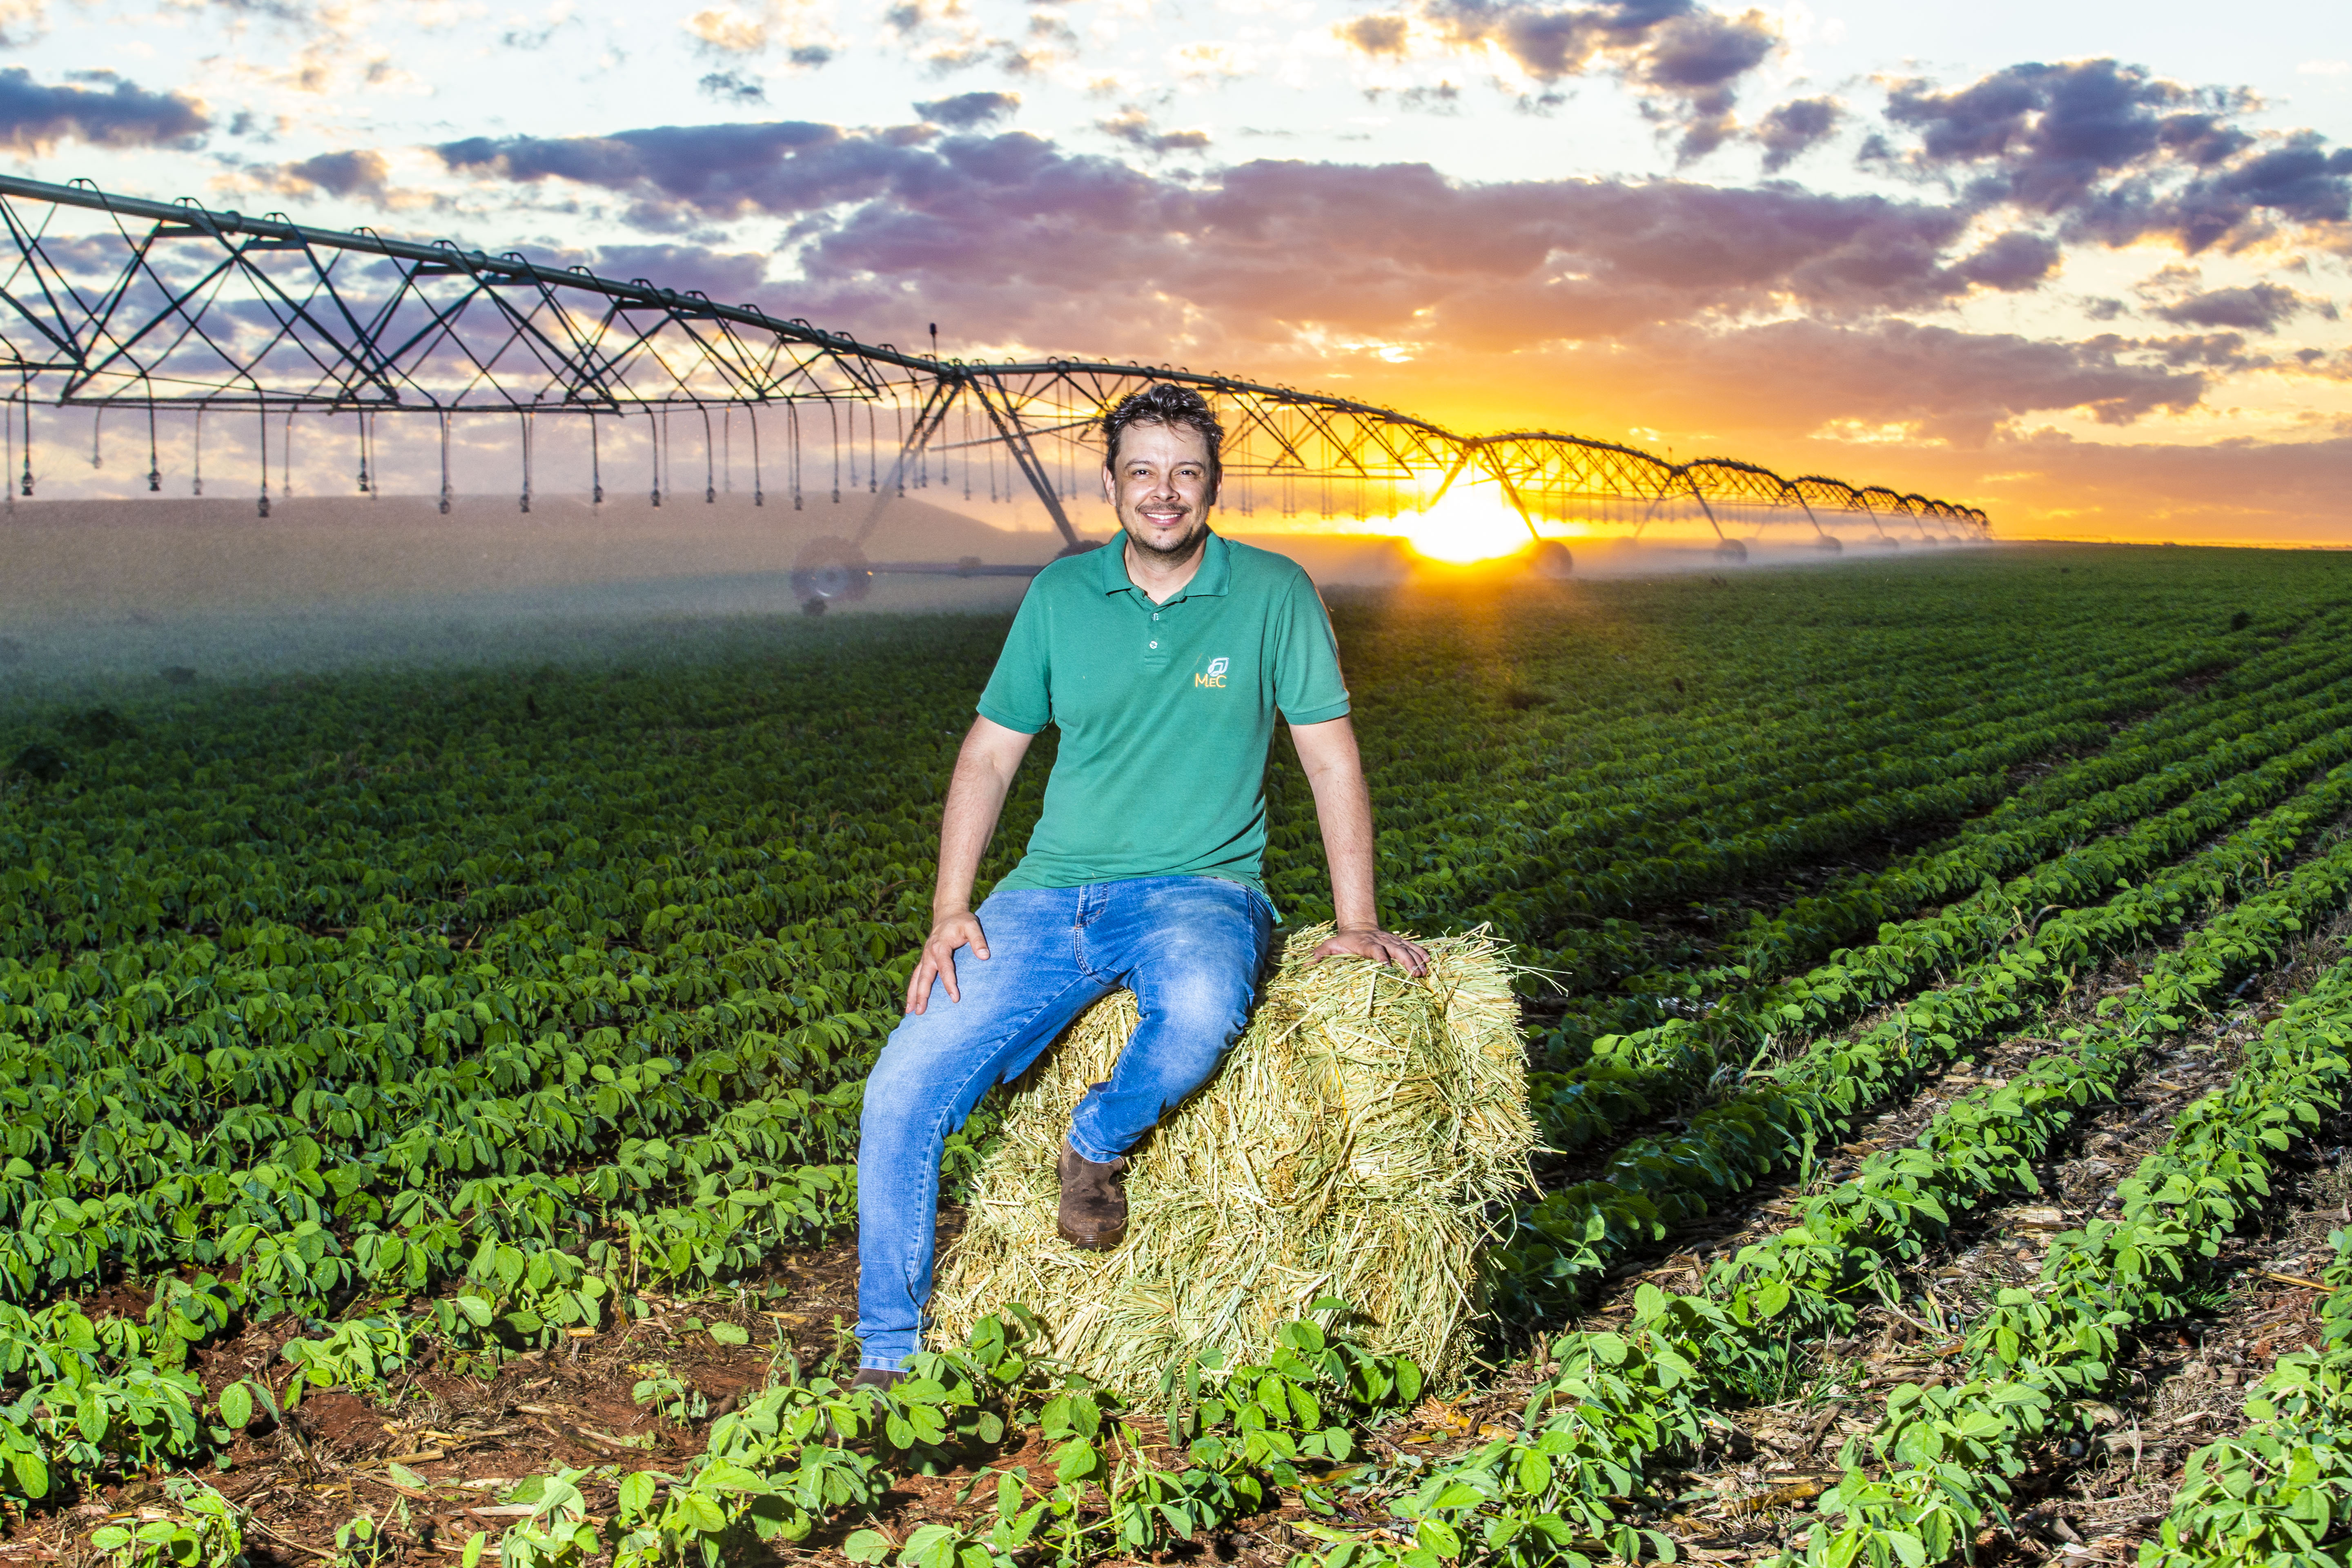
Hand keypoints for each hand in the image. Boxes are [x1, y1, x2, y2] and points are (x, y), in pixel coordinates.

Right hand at [906, 911, 989, 1012]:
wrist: (948, 912)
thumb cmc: (962, 920)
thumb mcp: (972, 925)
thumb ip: (978, 940)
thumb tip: (985, 956)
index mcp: (940, 946)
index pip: (945, 968)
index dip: (949, 983)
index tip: (955, 998)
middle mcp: (929, 953)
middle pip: (924, 976)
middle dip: (922, 994)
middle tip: (920, 1012)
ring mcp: (925, 956)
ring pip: (916, 978)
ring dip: (912, 994)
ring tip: (909, 1011)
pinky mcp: (925, 959)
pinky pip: (916, 975)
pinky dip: (912, 988)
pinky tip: (911, 1001)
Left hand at [1310, 925, 1429, 976]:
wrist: (1358, 924)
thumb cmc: (1343, 940)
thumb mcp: (1330, 945)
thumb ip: (1319, 954)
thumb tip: (1305, 964)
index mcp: (1365, 944)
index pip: (1374, 949)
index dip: (1380, 956)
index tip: (1386, 966)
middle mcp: (1381, 941)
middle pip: (1396, 950)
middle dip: (1406, 961)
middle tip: (1414, 973)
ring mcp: (1391, 941)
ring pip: (1406, 949)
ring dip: (1416, 959)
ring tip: (1423, 971)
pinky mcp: (1398, 942)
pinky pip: (1412, 947)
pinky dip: (1421, 953)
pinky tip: (1429, 961)